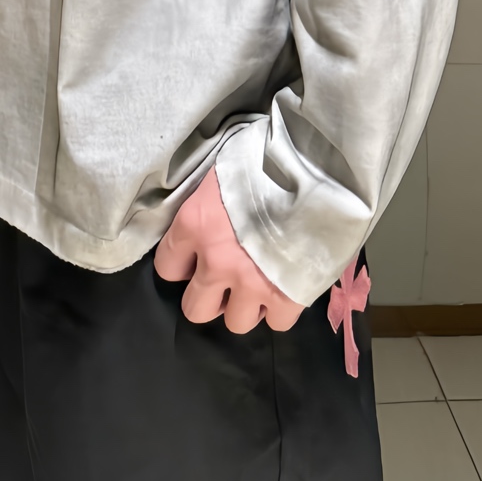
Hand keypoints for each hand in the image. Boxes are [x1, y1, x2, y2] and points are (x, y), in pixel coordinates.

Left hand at [154, 168, 304, 332]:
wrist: (315, 169)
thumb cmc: (264, 157)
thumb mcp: (222, 169)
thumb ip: (208, 200)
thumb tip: (206, 211)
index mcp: (194, 225)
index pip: (167, 267)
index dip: (182, 265)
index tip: (195, 258)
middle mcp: (216, 261)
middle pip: (195, 310)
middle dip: (210, 297)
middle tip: (226, 280)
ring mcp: (251, 284)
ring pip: (236, 322)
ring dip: (246, 305)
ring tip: (258, 284)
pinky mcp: (287, 297)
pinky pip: (276, 323)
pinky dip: (280, 310)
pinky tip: (284, 286)